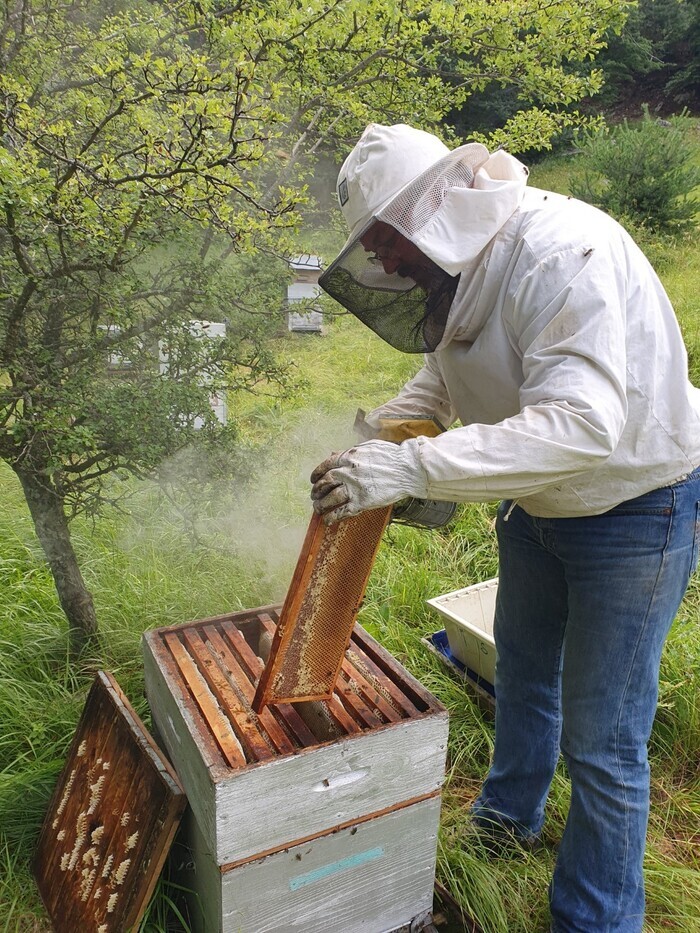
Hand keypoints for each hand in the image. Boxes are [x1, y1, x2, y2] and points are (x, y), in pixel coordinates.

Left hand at [310, 439, 426, 523]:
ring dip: (321, 505)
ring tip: (317, 508)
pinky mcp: (362, 502)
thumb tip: (333, 454)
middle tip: (314, 495)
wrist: (407, 469)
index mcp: (348, 457)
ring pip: (330, 498)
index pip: (325, 466)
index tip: (314, 480)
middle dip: (317, 490)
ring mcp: (354, 488)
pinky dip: (332, 516)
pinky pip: (342, 511)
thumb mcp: (368, 447)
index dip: (316, 474)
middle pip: (324, 483)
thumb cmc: (391, 456)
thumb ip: (349, 452)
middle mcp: (348, 472)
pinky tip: (328, 520)